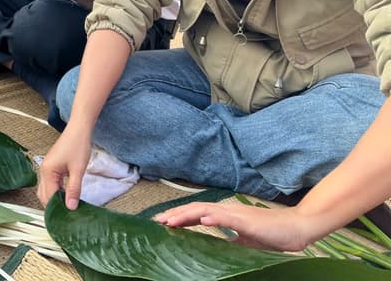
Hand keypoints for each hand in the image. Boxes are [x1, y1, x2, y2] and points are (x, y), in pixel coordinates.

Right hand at [36, 124, 92, 208]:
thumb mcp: (78, 170)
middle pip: (43, 195)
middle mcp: (43, 170)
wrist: (78, 130)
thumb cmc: (78, 146)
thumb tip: (71, 207)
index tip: (67, 218)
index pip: (48, 196)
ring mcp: (46, 168)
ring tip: (67, 206)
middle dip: (53, 205)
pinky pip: (50, 183)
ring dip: (54, 198)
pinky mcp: (51, 166)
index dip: (56, 208)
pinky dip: (56, 191)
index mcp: (47, 172)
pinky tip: (66, 194)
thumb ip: (74, 189)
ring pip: (46, 189)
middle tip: (67, 214)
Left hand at [155, 202, 313, 251]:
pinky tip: (203, 220)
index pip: (198, 213)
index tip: (164, 223)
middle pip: (196, 209)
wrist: (297, 227)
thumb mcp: (246, 239)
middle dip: (176, 214)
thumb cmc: (272, 233)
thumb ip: (230, 239)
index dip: (180, 216)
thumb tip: (217, 245)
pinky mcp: (248, 221)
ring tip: (171, 220)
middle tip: (158, 221)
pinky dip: (215, 218)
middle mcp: (228, 211)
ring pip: (206, 210)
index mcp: (226, 216)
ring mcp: (237, 214)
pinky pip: (228, 218)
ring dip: (187, 214)